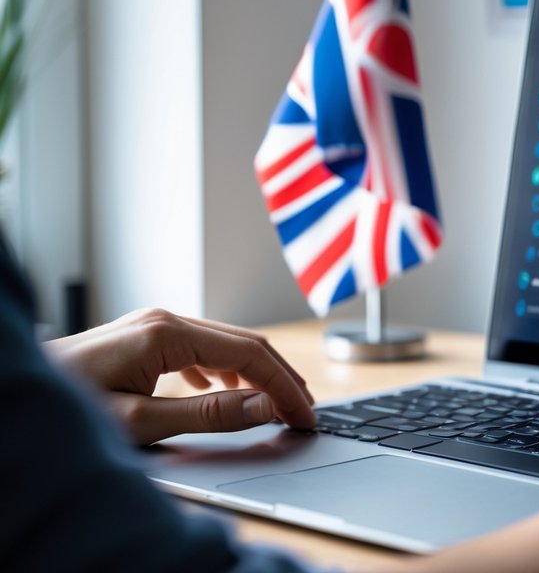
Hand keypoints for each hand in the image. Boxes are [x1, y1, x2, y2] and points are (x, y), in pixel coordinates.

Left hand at [45, 308, 316, 444]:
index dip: (286, 387)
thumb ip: (208, 415)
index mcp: (168, 333)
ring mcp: (154, 324)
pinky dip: (226, 370)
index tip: (306, 416)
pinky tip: (225, 391)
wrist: (18, 393)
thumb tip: (266, 405)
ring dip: (256, 374)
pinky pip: (202, 347)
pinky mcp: (144, 336)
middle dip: (280, 378)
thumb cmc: (69, 411)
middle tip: (305, 414)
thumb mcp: (141, 422)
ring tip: (276, 405)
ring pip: (226, 344)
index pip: (251, 354)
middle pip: (246, 344)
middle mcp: (166, 319)